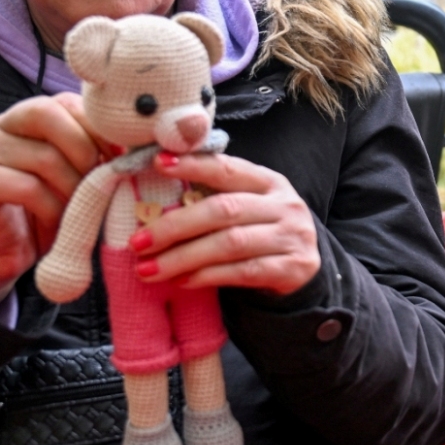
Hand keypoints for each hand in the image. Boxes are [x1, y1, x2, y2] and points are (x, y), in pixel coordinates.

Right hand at [0, 93, 105, 307]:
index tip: (122, 157)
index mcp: (28, 117)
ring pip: (43, 157)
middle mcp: (1, 125)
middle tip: (99, 183)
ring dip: (73, 188)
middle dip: (85, 150)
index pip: (66, 102)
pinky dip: (52, 208)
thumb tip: (136, 149)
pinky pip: (27, 187)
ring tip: (80, 211)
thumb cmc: (43, 216)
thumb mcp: (74, 179)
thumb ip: (94, 156)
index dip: (98, 128)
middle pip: (49, 115)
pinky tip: (57, 224)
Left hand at [129, 151, 320, 295]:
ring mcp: (291, 237)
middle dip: (175, 226)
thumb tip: (157, 196)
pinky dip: (208, 276)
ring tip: (149, 269)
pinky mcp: (292, 268)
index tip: (157, 163)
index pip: (227, 168)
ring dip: (183, 257)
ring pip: (230, 244)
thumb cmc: (262, 233)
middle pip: (223, 210)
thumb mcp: (249, 206)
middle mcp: (284, 205)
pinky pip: (243, 272)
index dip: (193, 165)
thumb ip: (215, 196)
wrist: (306, 269)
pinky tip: (181, 280)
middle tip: (138, 242)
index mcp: (269, 181)